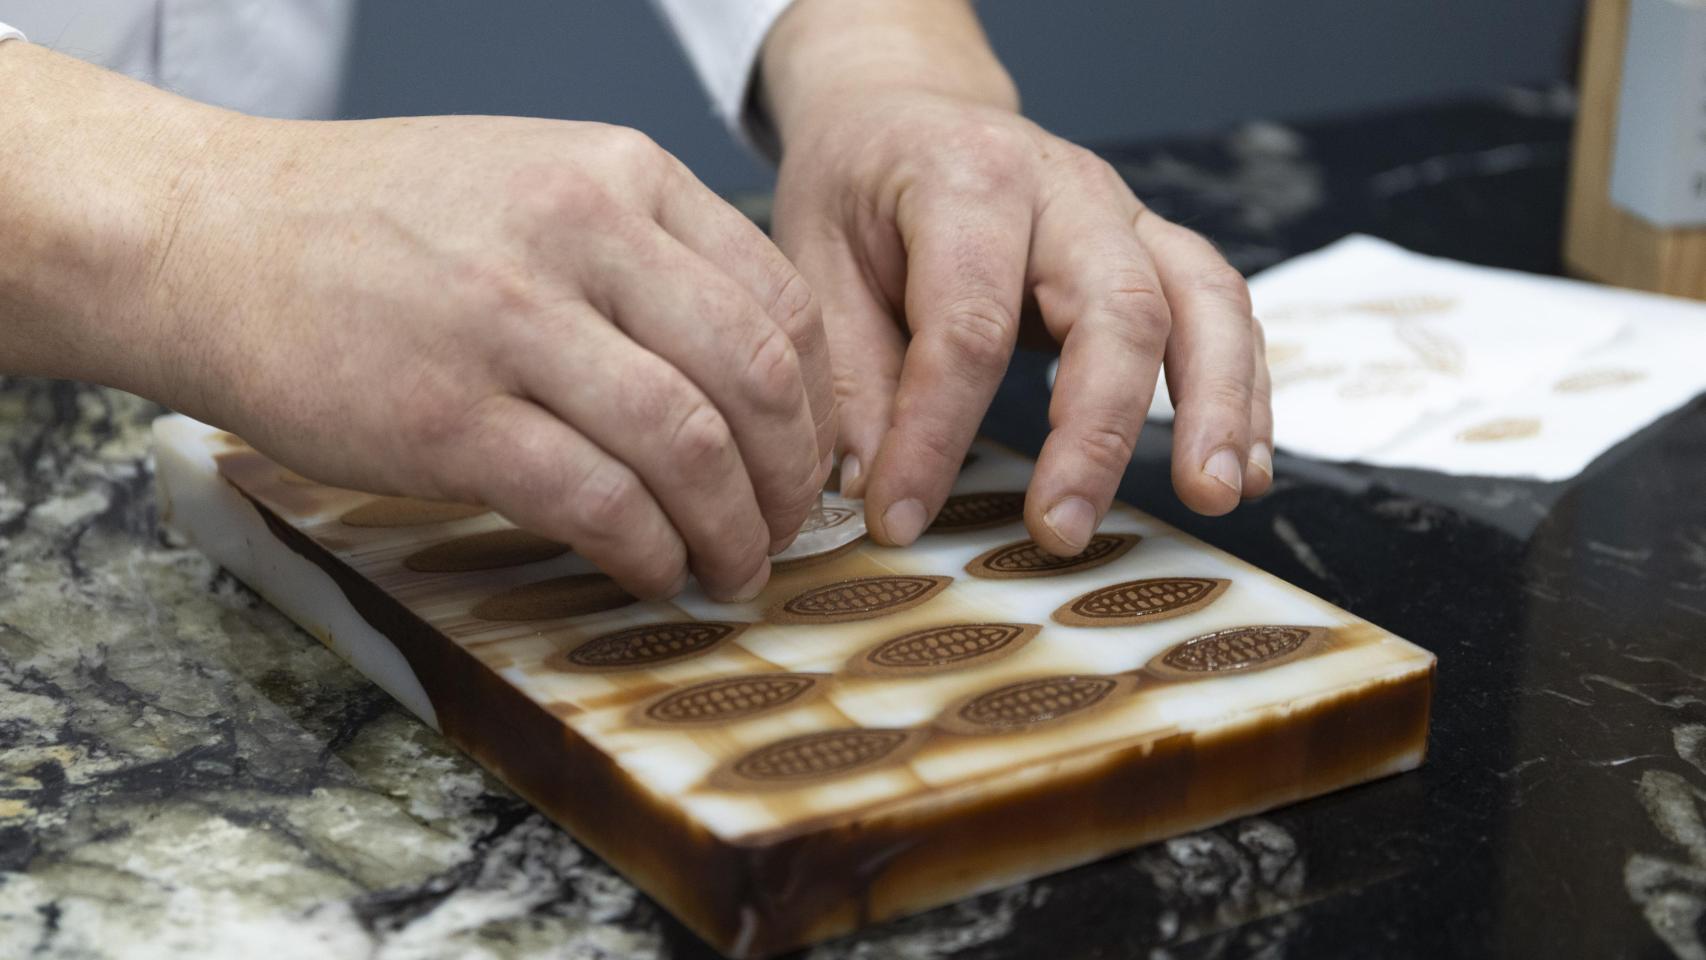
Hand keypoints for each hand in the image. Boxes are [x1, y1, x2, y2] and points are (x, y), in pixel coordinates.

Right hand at [2, 46, 833, 600]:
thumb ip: (643, 255)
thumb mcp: (535, 183)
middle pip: (756, 377)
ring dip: (730, 531)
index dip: (817, 406)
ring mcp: (512, 324)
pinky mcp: (450, 418)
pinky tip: (652, 571)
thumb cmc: (377, 224)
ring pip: (689, 446)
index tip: (806, 461)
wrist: (212, 237)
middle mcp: (580, 234)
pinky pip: (598, 502)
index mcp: (619, 174)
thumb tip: (748, 379)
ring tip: (729, 569)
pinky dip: (648, 553)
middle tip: (781, 532)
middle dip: (787, 481)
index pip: (780, 302)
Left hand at [762, 1, 1271, 555]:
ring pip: (1204, 300)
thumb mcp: (816, 262)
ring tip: (1210, 496)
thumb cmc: (861, 189)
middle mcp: (1065, 186)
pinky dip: (1245, 392)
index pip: (968, 322)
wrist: (907, 111)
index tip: (901, 518)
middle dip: (1098, 431)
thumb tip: (869, 487)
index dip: (935, 434)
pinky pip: (1225, 312)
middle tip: (1063, 530)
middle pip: (1117, 306)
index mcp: (966, 177)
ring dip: (1217, 405)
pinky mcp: (1157, 248)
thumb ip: (850, 374)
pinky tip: (1240, 468)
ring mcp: (1126, 214)